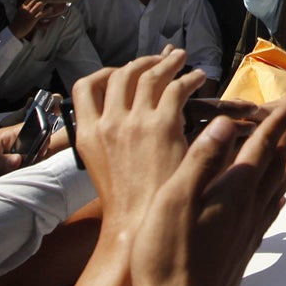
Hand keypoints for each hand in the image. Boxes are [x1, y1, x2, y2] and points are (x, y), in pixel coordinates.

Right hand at [10, 0, 47, 39]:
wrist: (13, 31)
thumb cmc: (16, 24)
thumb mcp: (19, 15)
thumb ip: (23, 10)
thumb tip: (27, 8)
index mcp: (22, 7)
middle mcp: (26, 9)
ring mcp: (29, 14)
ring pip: (39, 5)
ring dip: (45, 1)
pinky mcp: (32, 20)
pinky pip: (41, 13)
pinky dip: (47, 11)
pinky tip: (51, 9)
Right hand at [72, 48, 207, 233]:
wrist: (139, 227)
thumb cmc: (126, 204)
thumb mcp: (102, 166)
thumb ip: (108, 139)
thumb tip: (121, 120)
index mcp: (87, 133)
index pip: (84, 87)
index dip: (105, 73)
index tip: (121, 71)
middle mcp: (108, 122)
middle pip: (120, 74)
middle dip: (140, 61)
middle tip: (158, 59)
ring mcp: (136, 121)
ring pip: (149, 75)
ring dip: (166, 62)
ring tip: (181, 58)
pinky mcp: (165, 124)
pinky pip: (177, 87)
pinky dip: (189, 78)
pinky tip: (200, 79)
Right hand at [122, 98, 285, 285]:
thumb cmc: (167, 258)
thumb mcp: (174, 199)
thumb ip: (202, 159)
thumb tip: (226, 123)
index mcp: (235, 189)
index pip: (263, 144)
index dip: (281, 120)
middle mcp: (250, 207)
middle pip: (278, 162)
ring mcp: (250, 230)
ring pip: (279, 187)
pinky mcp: (245, 250)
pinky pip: (271, 213)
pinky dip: (281, 196)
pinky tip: (283, 196)